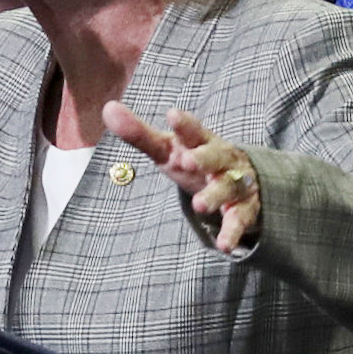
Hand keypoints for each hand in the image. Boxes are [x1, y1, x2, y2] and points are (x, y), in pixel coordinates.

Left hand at [102, 104, 261, 252]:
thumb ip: (139, 133)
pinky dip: (232, 232)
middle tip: (188, 162)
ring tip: (199, 206)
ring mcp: (234, 183)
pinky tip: (223, 245)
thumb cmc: (194, 160)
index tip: (172, 115)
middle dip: (204, 158)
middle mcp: (221, 160)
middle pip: (215, 156)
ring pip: (228, 187)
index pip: (192, 130)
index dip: (183, 124)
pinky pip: (238, 220)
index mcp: (200, 141)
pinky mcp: (243, 209)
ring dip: (214, 196)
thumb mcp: (168, 149)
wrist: (242, 178)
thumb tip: (109, 109)